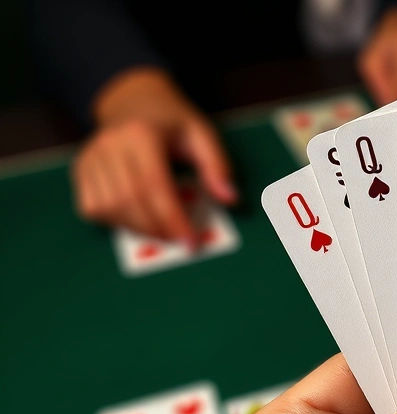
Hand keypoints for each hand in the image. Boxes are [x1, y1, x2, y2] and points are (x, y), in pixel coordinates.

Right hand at [72, 68, 235, 242]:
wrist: (134, 101)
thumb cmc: (173, 123)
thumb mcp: (202, 134)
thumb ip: (217, 165)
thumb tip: (230, 198)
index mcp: (141, 134)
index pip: (154, 185)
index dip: (172, 219)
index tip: (191, 242)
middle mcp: (109, 145)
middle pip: (129, 201)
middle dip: (157, 229)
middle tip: (181, 241)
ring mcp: (90, 157)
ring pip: (108, 209)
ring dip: (138, 229)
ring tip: (164, 231)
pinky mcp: (79, 170)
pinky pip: (92, 209)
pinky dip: (116, 222)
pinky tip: (139, 219)